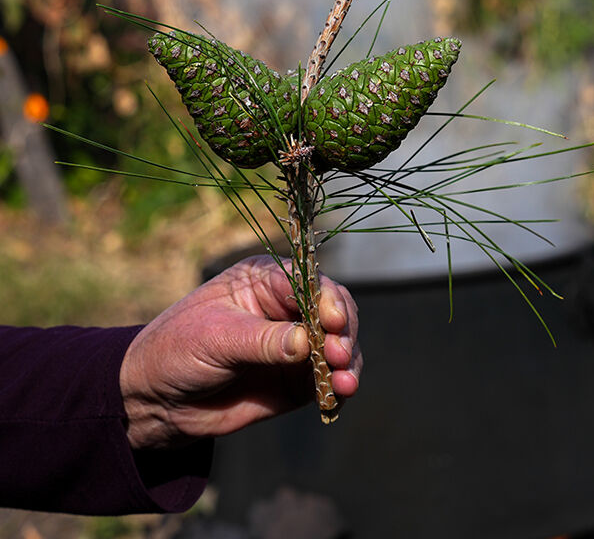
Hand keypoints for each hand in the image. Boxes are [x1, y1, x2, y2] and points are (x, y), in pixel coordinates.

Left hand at [119, 255, 361, 449]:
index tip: (333, 324)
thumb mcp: (216, 340)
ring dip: (348, 363)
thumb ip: (263, 341)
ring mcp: (298, 344)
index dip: (328, 300)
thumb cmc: (176, 352)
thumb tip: (307, 342)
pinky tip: (339, 396)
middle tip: (338, 357)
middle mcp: (289, 308)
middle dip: (343, 334)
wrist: (155, 402)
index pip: (310, 282)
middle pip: (336, 310)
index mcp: (266, 281)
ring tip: (345, 384)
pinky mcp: (299, 378)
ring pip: (341, 345)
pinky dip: (340, 387)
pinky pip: (331, 378)